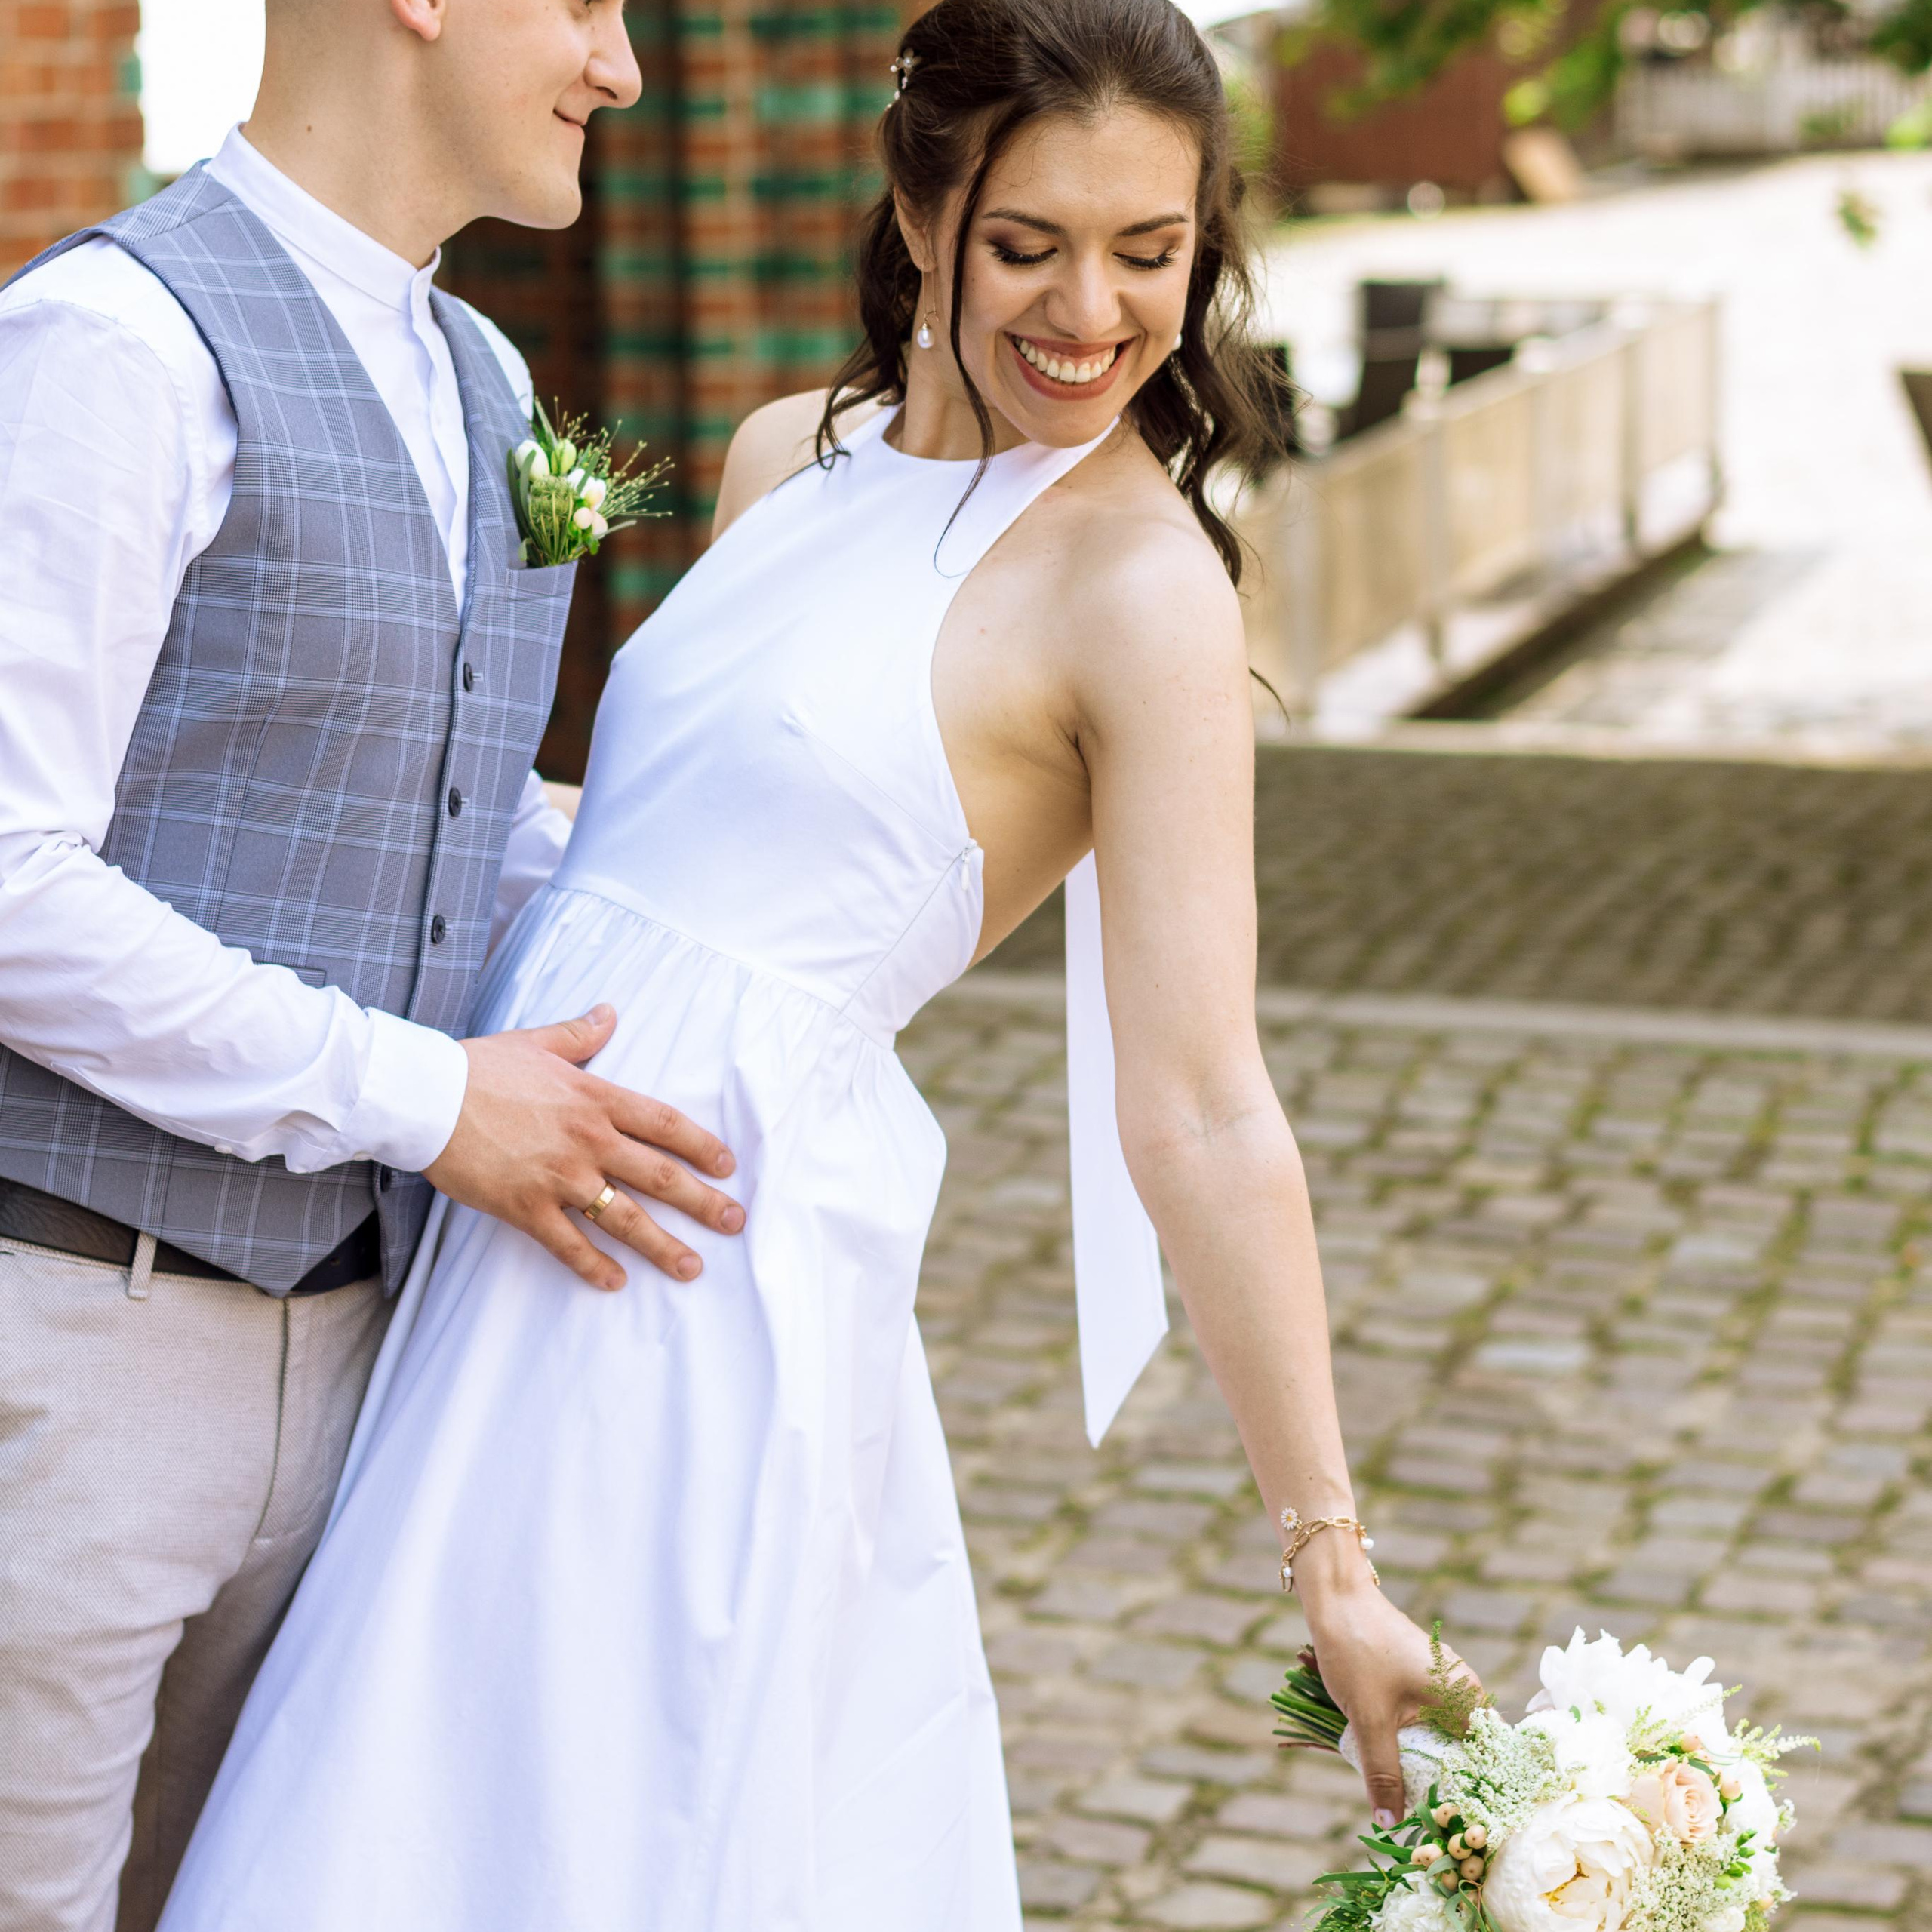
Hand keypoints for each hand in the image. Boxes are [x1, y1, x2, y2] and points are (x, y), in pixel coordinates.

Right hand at [423, 1003, 742, 1291]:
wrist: (425, 1095)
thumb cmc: (479, 1066)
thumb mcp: (537, 1041)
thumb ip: (580, 1033)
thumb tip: (609, 1013)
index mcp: (595, 1098)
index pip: (664, 1124)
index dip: (701, 1145)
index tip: (727, 1166)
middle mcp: (587, 1140)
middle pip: (659, 1176)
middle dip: (703, 1202)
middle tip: (735, 1222)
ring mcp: (559, 1177)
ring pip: (624, 1217)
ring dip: (662, 1246)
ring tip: (690, 1267)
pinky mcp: (525, 1207)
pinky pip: (568, 1244)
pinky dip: (593, 1266)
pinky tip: (616, 1282)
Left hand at [1295, 1543, 1480, 1826]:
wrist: (1334, 1598)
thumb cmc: (1357, 1653)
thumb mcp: (1369, 1719)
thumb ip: (1383, 1772)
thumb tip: (1390, 1823)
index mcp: (1466, 1696)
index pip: (1486, 1758)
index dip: (1471, 1791)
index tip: (1452, 1820)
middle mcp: (1464, 1687)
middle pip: (1463, 1750)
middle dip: (1444, 1781)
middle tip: (1424, 1815)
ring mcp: (1443, 1679)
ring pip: (1442, 1734)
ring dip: (1425, 1761)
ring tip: (1407, 1794)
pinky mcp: (1421, 1675)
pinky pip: (1427, 1718)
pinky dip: (1413, 1739)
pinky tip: (1394, 1758)